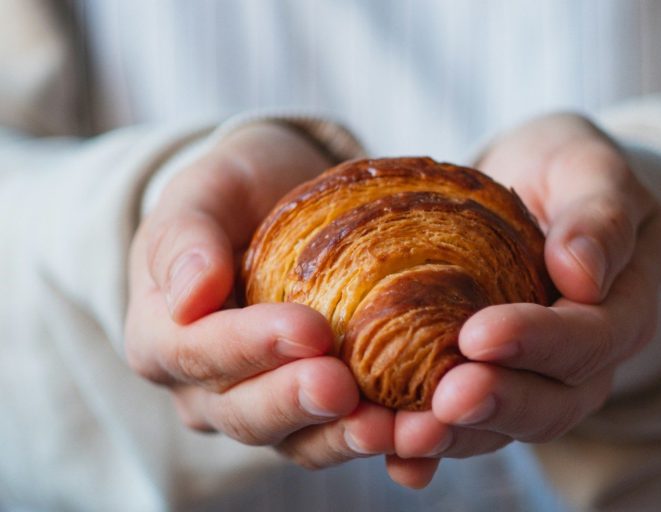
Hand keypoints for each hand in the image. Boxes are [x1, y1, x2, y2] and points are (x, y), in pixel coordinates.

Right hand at [125, 123, 394, 469]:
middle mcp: (207, 388)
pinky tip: (417, 432)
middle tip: (343, 387)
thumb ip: (183, 238)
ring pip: (297, 439)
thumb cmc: (236, 193)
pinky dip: (379, 440)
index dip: (248, 347)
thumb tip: (189, 298)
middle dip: (296, 402)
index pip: (194, 352)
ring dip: (343, 438)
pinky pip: (341, 435)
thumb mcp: (204, 192)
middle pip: (244, 412)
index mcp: (163, 336)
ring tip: (391, 427)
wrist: (282, 204)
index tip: (307, 329)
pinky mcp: (315, 412)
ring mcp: (263, 405)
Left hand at [385, 113, 660, 485]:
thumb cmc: (562, 171)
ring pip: (505, 425)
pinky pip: (466, 422)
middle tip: (444, 401)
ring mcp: (533, 378)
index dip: (538, 344)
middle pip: (552, 402)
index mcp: (619, 308)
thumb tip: (583, 274)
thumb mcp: (588, 167)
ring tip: (403, 436)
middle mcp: (581, 360)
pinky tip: (395, 458)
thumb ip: (600, 214)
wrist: (529, 189)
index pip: (590, 339)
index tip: (478, 334)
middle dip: (497, 404)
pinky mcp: (488, 381)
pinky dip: (432, 447)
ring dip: (456, 437)